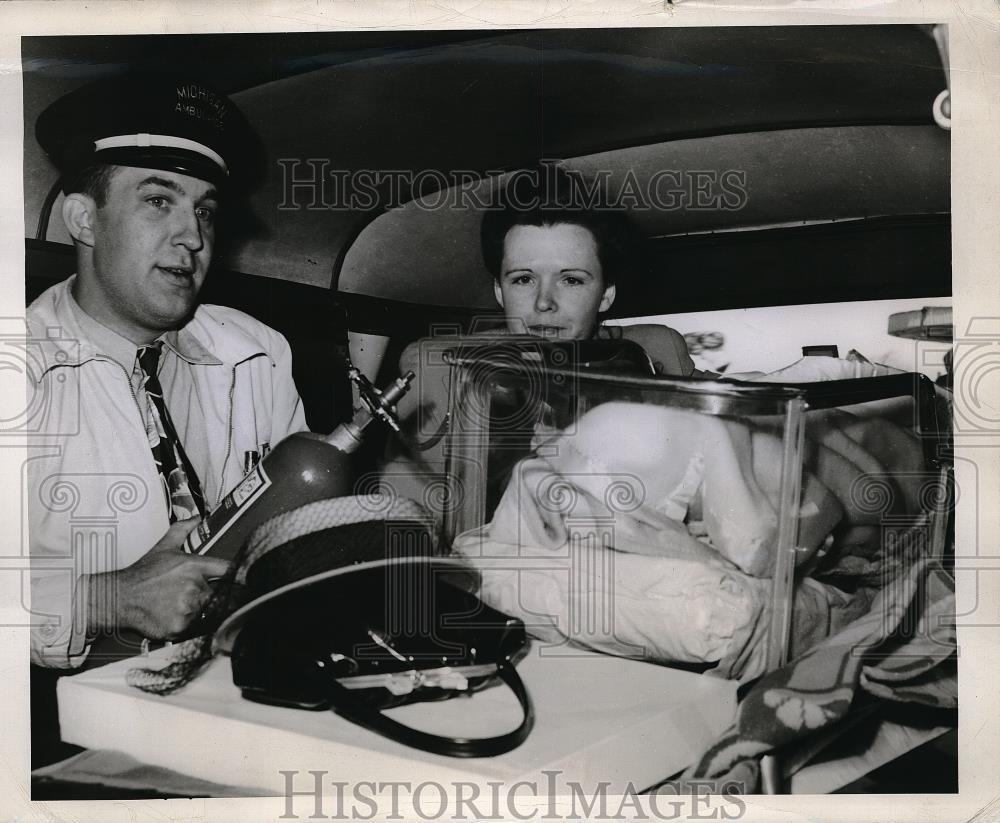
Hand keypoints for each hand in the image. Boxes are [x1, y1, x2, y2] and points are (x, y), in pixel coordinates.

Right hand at [88, 518, 231, 639]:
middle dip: (207, 595)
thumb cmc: (142, 574)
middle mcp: (194, 586)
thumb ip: (183, 530)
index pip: (227, 570)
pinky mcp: (181, 626)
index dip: (239, 575)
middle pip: (217, 594)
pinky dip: (186, 624)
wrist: (119, 597)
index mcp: (194, 566)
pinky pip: (193, 627)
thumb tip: (197, 518)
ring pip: (205, 612)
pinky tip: (171, 614)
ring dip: (195, 610)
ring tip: (175, 604)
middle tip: (185, 594)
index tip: (245, 580)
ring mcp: (188, 607)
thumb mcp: (163, 547)